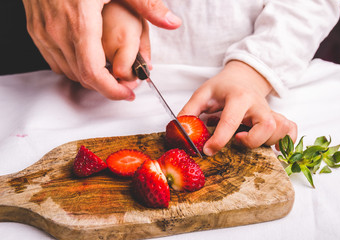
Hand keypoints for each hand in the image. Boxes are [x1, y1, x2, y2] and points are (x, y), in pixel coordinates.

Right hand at [22, 0, 180, 99]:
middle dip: (107, 85)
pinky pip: (55, 61)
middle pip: (84, 77)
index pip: (93, 73)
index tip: (127, 94)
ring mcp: (43, 32)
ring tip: (109, 70)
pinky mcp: (35, 30)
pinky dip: (74, 67)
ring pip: (69, 72)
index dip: (112, 90)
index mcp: (81, 23)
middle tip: (125, 82)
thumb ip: (146, 5)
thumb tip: (172, 22)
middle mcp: (58, 32)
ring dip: (91, 77)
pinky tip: (88, 57)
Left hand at [179, 61, 296, 155]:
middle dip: (251, 141)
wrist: (244, 77)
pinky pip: (290, 129)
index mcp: (238, 97)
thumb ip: (190, 111)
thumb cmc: (223, 86)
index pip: (231, 120)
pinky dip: (285, 140)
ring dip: (265, 141)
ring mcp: (270, 111)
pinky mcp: (277, 117)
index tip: (207, 151)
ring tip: (248, 138)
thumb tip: (179, 132)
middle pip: (266, 126)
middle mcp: (258, 104)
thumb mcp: (203, 93)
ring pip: (279, 130)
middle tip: (236, 139)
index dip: (219, 139)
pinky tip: (271, 145)